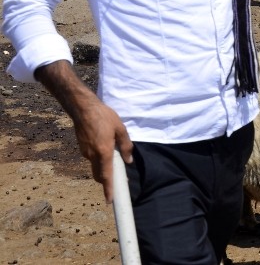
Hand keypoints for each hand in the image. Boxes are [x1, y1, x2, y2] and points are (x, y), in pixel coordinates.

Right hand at [35, 61, 133, 203]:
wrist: (83, 108)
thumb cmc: (104, 117)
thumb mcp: (120, 129)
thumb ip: (126, 146)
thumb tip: (128, 161)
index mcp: (104, 153)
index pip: (106, 176)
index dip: (109, 190)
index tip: (110, 201)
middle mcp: (92, 156)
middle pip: (99, 175)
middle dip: (106, 181)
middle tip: (117, 181)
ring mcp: (85, 152)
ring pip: (95, 166)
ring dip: (103, 168)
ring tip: (114, 160)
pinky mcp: (81, 147)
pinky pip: (91, 158)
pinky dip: (99, 159)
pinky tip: (105, 147)